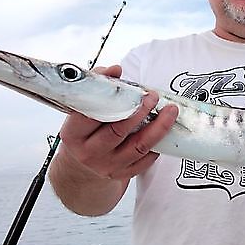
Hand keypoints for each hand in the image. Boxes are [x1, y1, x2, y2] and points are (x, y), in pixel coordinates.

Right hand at [58, 65, 178, 180]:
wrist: (81, 165)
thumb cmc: (85, 131)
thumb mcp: (83, 110)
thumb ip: (98, 86)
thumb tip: (115, 70)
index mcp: (74, 134)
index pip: (91, 116)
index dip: (113, 100)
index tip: (132, 89)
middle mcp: (89, 152)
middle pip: (118, 131)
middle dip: (140, 112)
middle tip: (153, 97)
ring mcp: (107, 166)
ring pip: (138, 146)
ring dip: (158, 128)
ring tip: (170, 111)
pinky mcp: (122, 174)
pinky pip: (145, 160)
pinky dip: (157, 145)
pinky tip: (163, 131)